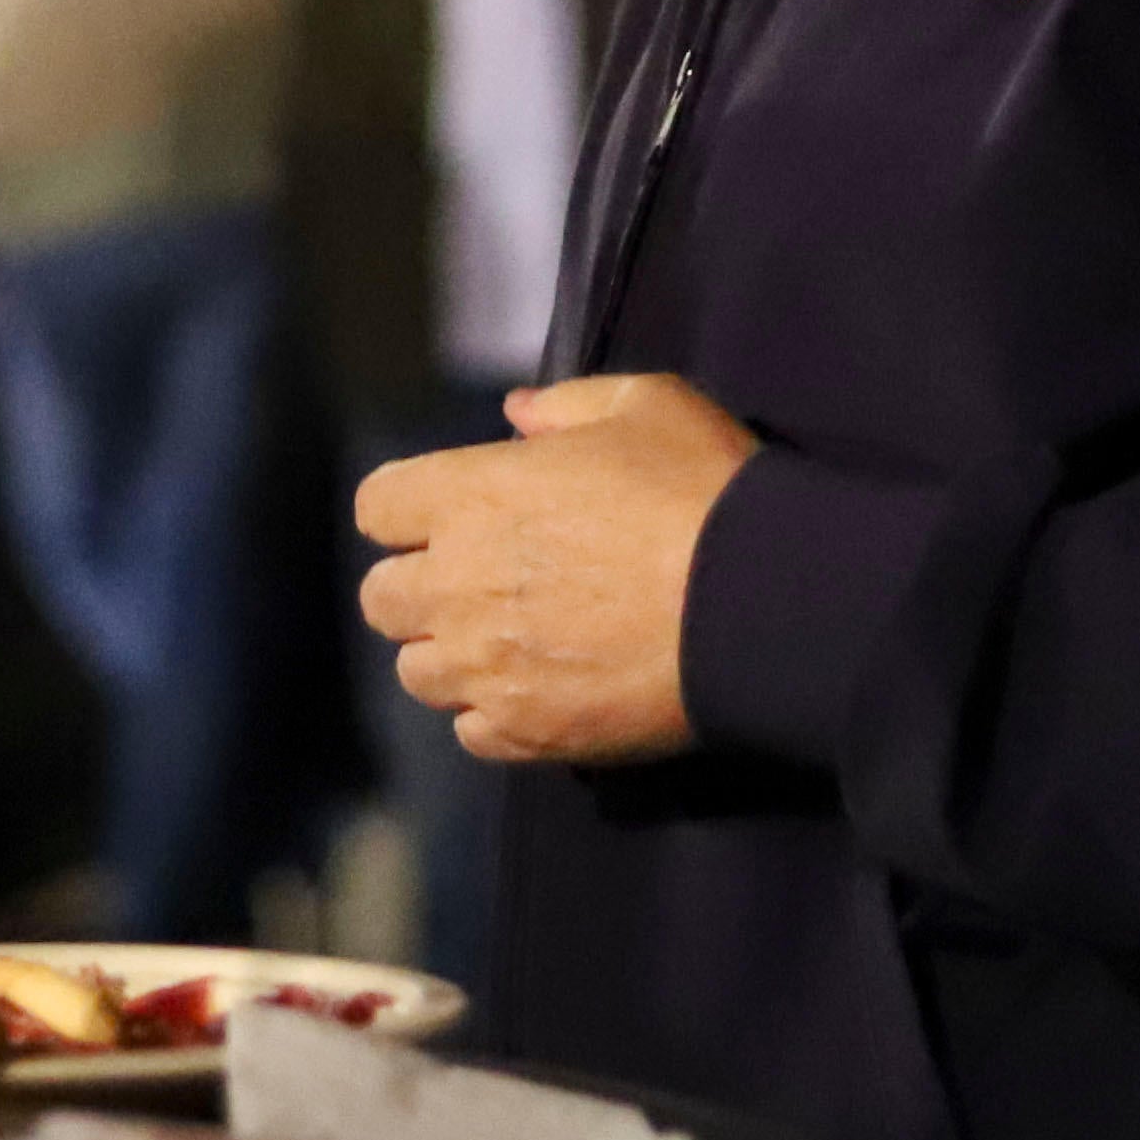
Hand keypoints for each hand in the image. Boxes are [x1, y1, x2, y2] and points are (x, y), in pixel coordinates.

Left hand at [354, 371, 756, 765]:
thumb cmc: (702, 490)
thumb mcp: (643, 407)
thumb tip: (516, 415)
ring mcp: (487, 667)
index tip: (451, 515)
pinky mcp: (527, 731)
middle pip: (382, 598)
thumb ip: (564, 408)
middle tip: (481, 583)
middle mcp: (458, 584)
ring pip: (418, 673)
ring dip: (452, 655)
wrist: (762, 600)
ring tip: (511, 643)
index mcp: (470, 496)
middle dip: (421, 587)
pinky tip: (539, 690)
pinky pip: (471, 732)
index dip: (410, 509)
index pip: (377, 507)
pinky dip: (494, 714)